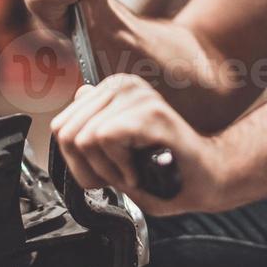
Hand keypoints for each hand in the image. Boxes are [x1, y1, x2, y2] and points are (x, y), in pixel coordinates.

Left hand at [49, 73, 236, 215]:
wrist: (206, 180)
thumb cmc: (163, 171)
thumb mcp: (115, 153)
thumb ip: (93, 126)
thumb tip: (79, 94)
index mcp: (112, 92)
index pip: (61, 126)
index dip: (78, 161)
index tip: (108, 169)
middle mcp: (123, 86)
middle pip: (68, 132)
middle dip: (89, 166)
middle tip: (121, 173)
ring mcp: (137, 95)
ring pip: (85, 137)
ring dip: (108, 168)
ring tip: (133, 170)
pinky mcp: (150, 110)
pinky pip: (106, 138)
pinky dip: (119, 166)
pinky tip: (139, 170)